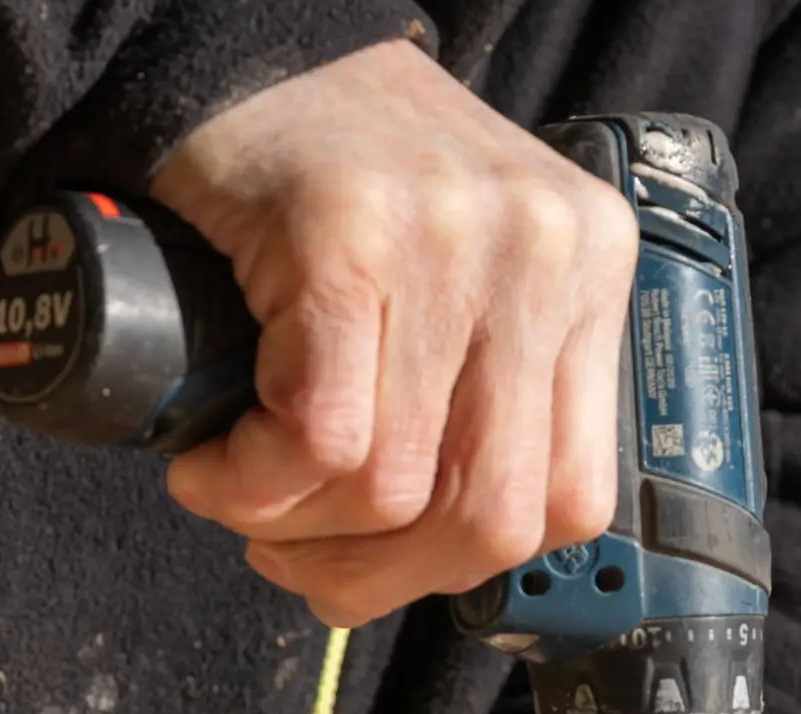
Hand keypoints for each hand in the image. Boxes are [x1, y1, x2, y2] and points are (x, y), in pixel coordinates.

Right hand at [150, 42, 636, 629]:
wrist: (235, 54)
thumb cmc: (327, 179)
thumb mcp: (455, 277)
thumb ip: (481, 384)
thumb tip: (439, 547)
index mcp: (588, 272)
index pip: (573, 499)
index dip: (460, 564)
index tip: (378, 560)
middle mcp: (544, 255)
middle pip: (492, 517)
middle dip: (375, 574)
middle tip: (292, 552)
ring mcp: (455, 244)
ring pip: (396, 494)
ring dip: (290, 527)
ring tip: (235, 487)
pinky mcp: (352, 240)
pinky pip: (321, 441)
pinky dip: (251, 484)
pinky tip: (212, 462)